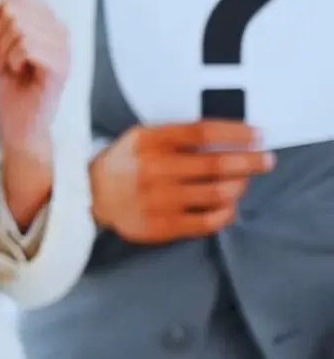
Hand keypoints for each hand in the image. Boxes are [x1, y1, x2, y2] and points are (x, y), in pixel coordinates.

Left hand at [0, 0, 69, 158]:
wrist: (18, 124)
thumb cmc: (5, 83)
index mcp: (40, 15)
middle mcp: (56, 26)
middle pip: (11, 8)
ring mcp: (63, 46)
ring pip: (19, 26)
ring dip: (0, 50)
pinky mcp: (62, 66)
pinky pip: (28, 46)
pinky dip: (12, 59)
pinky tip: (14, 72)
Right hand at [90, 121, 273, 243]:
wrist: (92, 195)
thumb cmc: (126, 164)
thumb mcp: (143, 138)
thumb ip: (178, 136)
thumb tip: (228, 138)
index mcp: (148, 141)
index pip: (202, 132)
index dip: (235, 133)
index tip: (257, 134)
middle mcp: (152, 169)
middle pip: (215, 164)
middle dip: (249, 161)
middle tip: (266, 160)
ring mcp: (158, 199)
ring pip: (217, 193)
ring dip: (239, 186)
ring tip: (243, 182)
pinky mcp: (162, 225)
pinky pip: (208, 221)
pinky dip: (226, 212)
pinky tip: (228, 204)